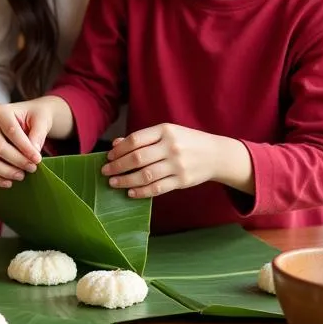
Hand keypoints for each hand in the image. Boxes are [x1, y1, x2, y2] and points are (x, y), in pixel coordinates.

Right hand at [0, 98, 54, 187]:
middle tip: (31, 169)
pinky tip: (6, 182)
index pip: (11, 131)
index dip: (26, 148)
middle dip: (17, 162)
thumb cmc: (24, 118)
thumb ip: (38, 133)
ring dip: (5, 173)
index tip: (38, 160)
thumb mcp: (38, 117)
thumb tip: (34, 152)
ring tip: (21, 176)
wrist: (0, 118)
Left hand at [102, 124, 231, 198]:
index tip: (109, 156)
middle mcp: (171, 147)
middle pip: (137, 158)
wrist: (216, 155)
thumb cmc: (186, 142)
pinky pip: (157, 188)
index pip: (135, 140)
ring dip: (125, 180)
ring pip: (145, 175)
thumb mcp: (167, 133)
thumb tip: (116, 145)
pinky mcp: (182, 181)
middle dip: (118, 166)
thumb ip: (143, 138)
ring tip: (114, 183)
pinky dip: (141, 192)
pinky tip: (130, 192)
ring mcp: (177, 165)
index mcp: (165, 131)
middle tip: (105, 171)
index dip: (119, 150)